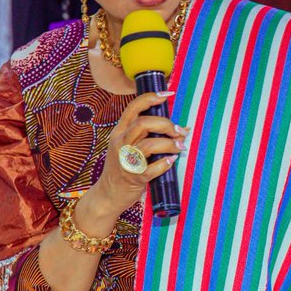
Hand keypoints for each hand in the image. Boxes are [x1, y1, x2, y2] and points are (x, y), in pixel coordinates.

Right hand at [85, 91, 186, 220]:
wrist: (107, 195)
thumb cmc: (122, 168)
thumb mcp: (128, 147)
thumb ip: (149, 136)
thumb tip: (182, 129)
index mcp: (119, 133)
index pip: (133, 108)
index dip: (150, 98)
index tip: (167, 94)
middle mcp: (120, 143)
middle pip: (143, 123)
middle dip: (165, 124)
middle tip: (178, 132)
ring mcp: (126, 161)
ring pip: (149, 145)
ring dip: (169, 144)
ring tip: (180, 147)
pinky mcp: (133, 177)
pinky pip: (151, 168)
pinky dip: (165, 163)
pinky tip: (171, 161)